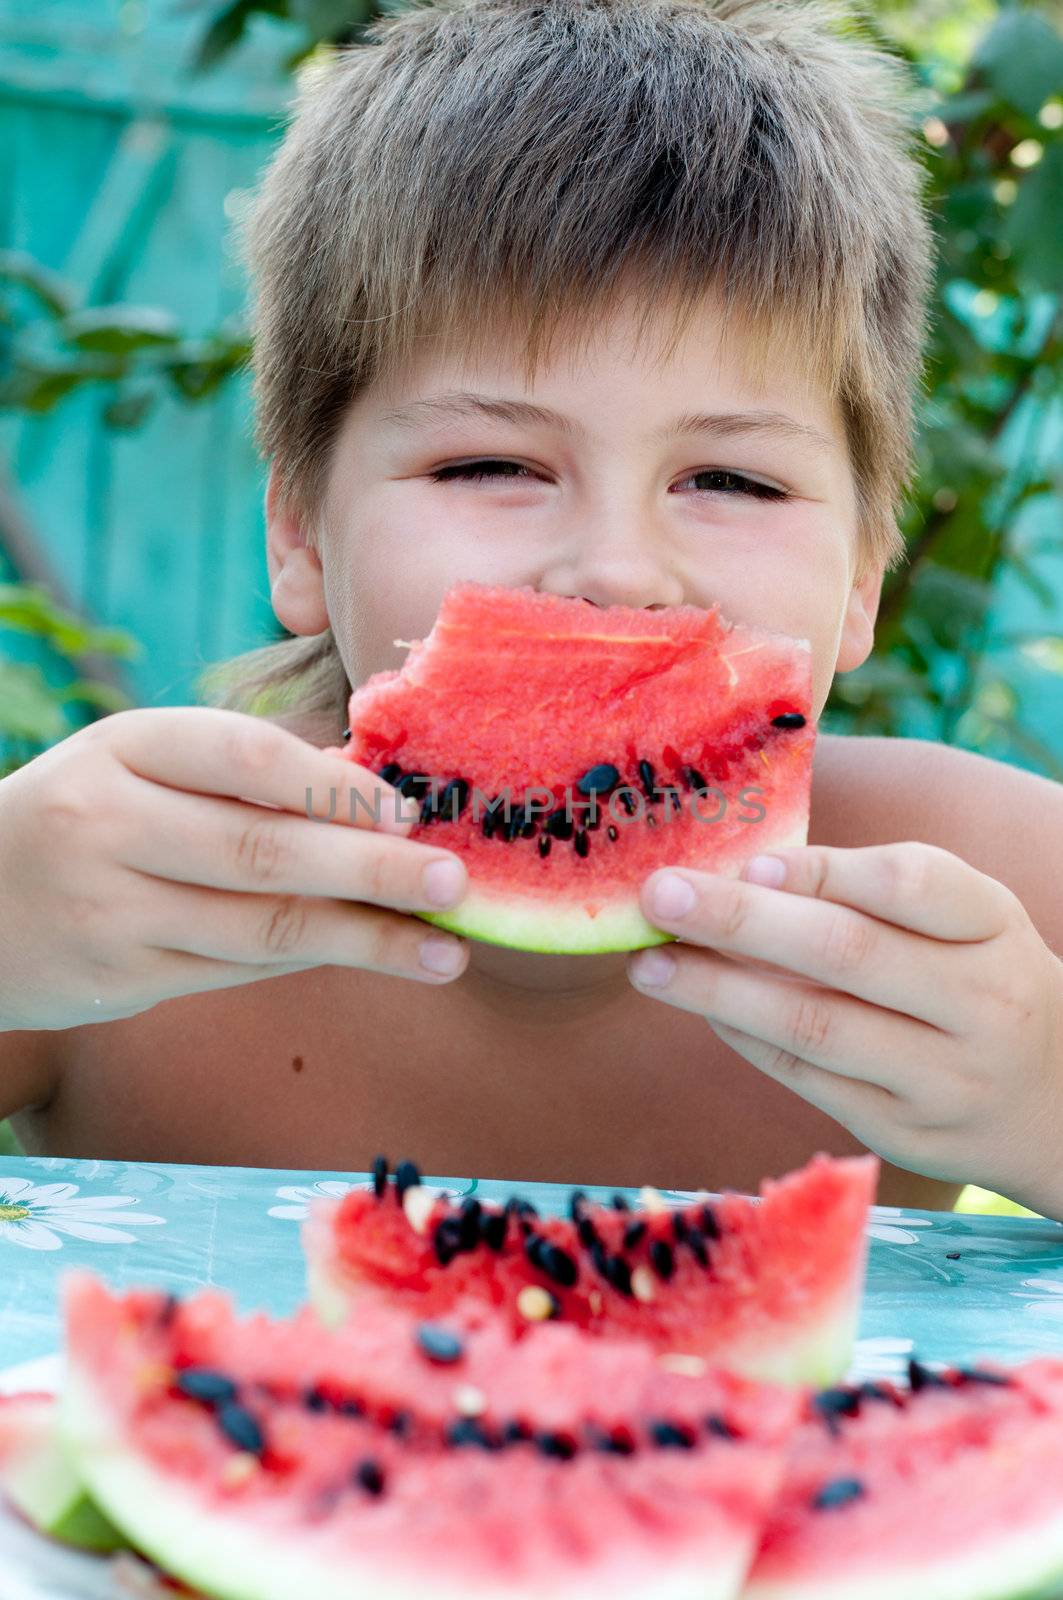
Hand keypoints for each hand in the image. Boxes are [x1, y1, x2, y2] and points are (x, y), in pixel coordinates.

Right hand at [0, 707, 468, 1031]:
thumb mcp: (137, 763)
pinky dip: (310, 959)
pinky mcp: (117, 980)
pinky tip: (369, 955)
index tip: (410, 811)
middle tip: (454, 880)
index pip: (242, 757)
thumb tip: (376, 792)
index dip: (334, 786)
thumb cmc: (86, 813)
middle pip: (262, 852)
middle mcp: (106, 826)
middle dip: (371, 870)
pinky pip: (237, 969)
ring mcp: (107, 911)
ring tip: (445, 950)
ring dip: (362, 939)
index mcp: (121, 747)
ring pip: (258, 927)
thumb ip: (239, 773)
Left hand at [627, 842, 1062, 1211]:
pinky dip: (746, 1037)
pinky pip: (807, 1078)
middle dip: (741, 922)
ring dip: (719, 991)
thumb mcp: (962, 920)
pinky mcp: (903, 1132)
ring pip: (816, 1027)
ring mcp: (943, 1077)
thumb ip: (873, 890)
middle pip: (848, 954)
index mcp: (993, 928)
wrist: (1054, 1104)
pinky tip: (700, 1006)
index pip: (913, 884)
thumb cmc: (979, 979)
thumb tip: (751, 875)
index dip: (825, 871)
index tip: (749, 860)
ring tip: (649, 963)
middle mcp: (979, 1003)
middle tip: (660, 896)